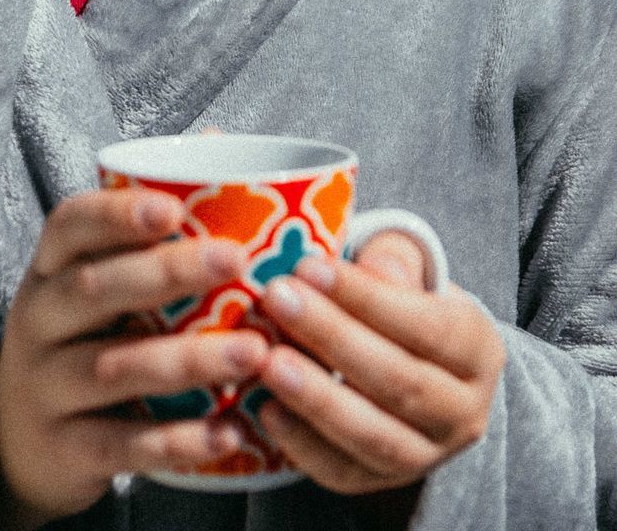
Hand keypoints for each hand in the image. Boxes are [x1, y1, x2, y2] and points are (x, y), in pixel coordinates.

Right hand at [0, 187, 269, 528]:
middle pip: (93, 289)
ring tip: (254, 351)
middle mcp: (38, 320)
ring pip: (111, 368)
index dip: (116, 214)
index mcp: (50, 268)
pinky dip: (176, 441)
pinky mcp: (63, 449)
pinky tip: (229, 432)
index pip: (67, 226)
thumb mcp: (96, 277)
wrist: (14, 440)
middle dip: (165, 273)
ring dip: (186, 360)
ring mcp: (45, 387)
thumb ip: (148, 223)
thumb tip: (215, 141)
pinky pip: (120, 445)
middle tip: (236, 262)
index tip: (174, 208)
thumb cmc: (84, 333)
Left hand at [254, 231, 505, 495]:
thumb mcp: (408, 268)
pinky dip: (304, 444)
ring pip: (375, 437)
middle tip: (276, 298)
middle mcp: (464, 411)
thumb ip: (394, 262)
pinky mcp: (384, 481)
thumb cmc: (400, 301)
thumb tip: (380, 272)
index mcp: (477, 348)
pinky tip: (267, 409)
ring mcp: (428, 455)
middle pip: (398, 380)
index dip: (365, 298)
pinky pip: (345, 473)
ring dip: (318, 399)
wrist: (409, 362)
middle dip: (332, 337)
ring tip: (268, 361)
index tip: (308, 267)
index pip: (425, 325)